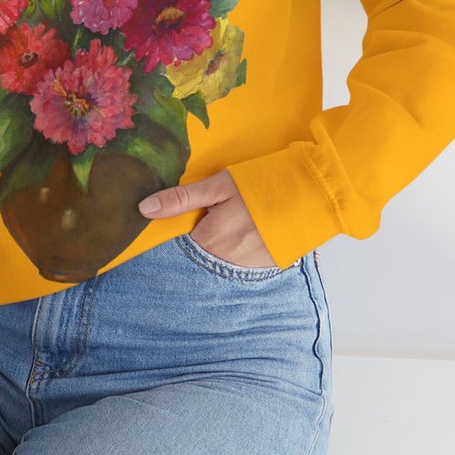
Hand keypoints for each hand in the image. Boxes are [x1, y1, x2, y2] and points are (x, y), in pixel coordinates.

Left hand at [138, 169, 278, 267]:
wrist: (311, 195)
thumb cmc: (260, 184)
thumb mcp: (218, 186)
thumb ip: (181, 199)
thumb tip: (144, 208)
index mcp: (209, 241)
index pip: (177, 248)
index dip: (176, 235)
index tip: (180, 223)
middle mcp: (225, 263)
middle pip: (197, 257)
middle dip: (196, 243)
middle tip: (211, 220)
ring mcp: (247, 269)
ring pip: (218, 263)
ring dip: (217, 250)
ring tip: (232, 226)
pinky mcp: (265, 269)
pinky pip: (240, 266)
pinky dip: (237, 254)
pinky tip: (246, 236)